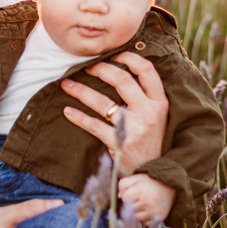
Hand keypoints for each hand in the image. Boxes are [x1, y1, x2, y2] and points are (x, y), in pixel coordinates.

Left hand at [60, 52, 168, 174]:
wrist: (153, 173)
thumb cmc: (151, 141)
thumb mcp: (158, 116)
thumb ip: (146, 96)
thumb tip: (124, 70)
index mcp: (160, 102)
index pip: (147, 70)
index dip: (129, 58)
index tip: (113, 54)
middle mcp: (148, 112)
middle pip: (121, 80)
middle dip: (100, 69)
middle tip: (85, 67)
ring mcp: (134, 129)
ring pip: (103, 101)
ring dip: (81, 91)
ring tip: (66, 84)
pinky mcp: (119, 144)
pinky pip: (94, 126)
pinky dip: (79, 117)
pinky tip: (67, 112)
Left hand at [118, 174, 174, 223]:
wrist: (172, 187)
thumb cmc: (152, 182)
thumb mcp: (137, 178)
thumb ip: (123, 183)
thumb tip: (119, 196)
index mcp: (141, 189)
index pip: (125, 198)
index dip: (128, 195)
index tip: (135, 192)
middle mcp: (147, 201)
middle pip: (130, 208)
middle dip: (132, 204)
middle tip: (141, 198)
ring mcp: (153, 211)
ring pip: (136, 217)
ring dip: (137, 212)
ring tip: (144, 204)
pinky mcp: (158, 218)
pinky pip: (144, 222)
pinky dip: (144, 218)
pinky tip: (149, 210)